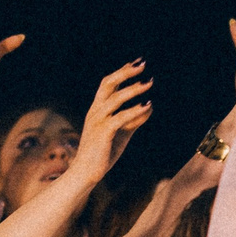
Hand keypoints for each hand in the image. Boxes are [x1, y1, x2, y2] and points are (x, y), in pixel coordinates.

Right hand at [70, 61, 152, 182]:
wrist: (87, 173)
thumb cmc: (103, 153)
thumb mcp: (123, 133)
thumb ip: (134, 120)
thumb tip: (149, 107)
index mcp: (97, 109)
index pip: (108, 84)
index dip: (122, 72)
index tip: (137, 63)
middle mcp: (95, 111)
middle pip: (108, 84)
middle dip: (125, 72)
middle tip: (142, 65)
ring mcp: (97, 121)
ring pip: (115, 99)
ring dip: (133, 90)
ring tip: (148, 84)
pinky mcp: (102, 133)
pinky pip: (119, 118)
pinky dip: (134, 111)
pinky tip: (147, 106)